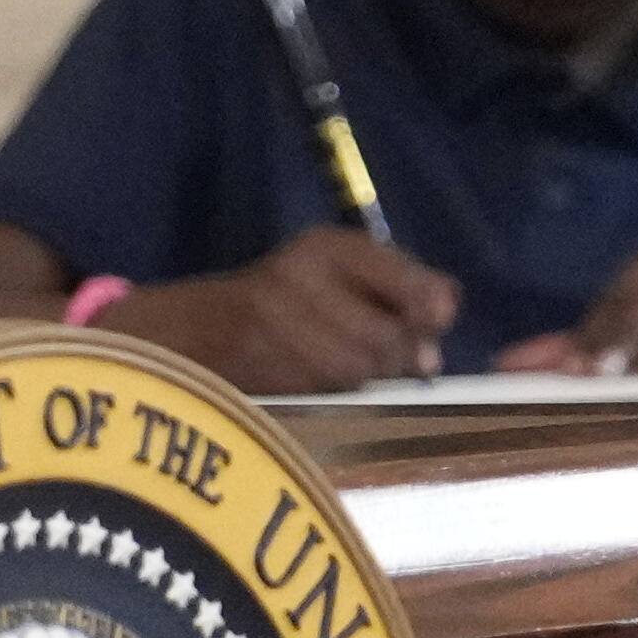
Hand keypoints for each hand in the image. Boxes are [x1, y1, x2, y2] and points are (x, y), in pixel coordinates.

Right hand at [104, 226, 465, 391]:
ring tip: (356, 366)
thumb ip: (398, 285)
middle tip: (395, 358)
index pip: (396, 273)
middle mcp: (298, 277)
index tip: (437, 319)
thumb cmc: (287, 303)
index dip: (425, 300)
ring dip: (374, 376)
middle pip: (387, 332)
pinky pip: (330, 388)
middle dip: (401, 351)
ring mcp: (276, 323)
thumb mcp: (338, 275)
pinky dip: (343, 390)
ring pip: (361, 366)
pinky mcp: (265, 366)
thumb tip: (443, 322)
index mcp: (323, 247)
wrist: (194, 333)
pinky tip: (332, 381)